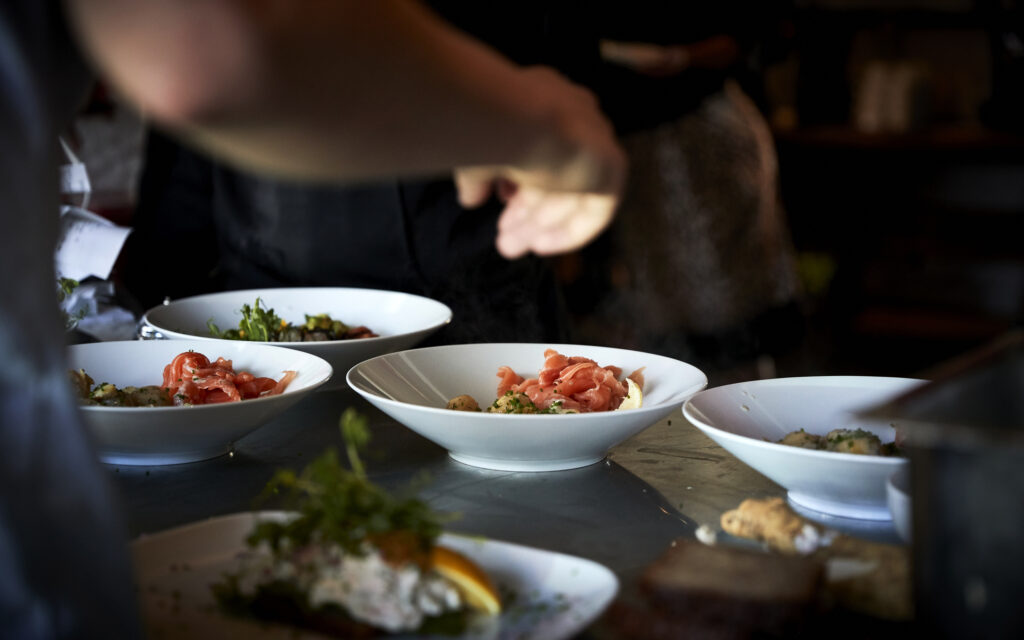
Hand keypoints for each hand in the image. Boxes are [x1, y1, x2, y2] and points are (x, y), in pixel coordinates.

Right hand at [454, 67, 626, 258]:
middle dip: (526, 210)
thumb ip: (476, 177)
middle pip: (553, 173)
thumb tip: (470, 198)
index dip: (515, 178)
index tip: (496, 201)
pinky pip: (596, 209)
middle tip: (503, 237)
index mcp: (543, 98)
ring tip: (510, 248)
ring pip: (569, 193)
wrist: (512, 117)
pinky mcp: (612, 168)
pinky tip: (541, 246)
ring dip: (539, 224)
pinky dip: (571, 230)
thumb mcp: (474, 155)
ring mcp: (596, 139)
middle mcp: (573, 115)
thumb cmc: (483, 128)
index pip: (535, 145)